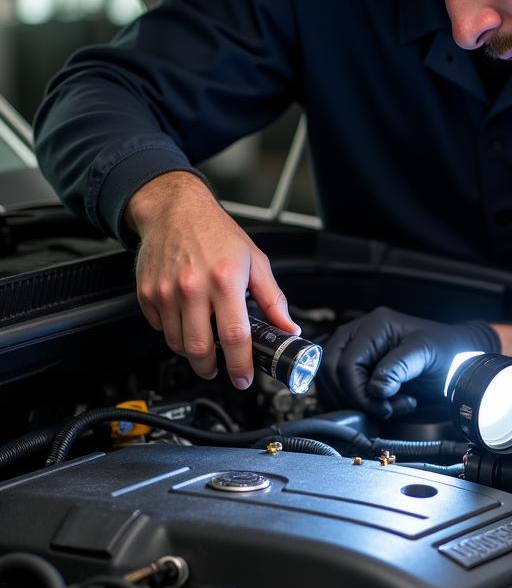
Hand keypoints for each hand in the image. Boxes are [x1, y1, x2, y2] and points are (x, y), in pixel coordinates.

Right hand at [127, 171, 298, 388]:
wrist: (175, 210)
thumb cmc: (216, 233)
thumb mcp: (255, 261)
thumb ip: (273, 300)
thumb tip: (288, 328)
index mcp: (225, 280)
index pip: (234, 336)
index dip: (241, 364)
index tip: (244, 377)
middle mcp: (193, 288)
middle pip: (199, 348)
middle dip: (211, 368)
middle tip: (219, 369)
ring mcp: (165, 292)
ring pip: (176, 343)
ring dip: (191, 352)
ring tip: (204, 344)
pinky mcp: (147, 294)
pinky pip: (159, 328)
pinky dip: (173, 332)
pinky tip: (186, 320)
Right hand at [318, 307, 499, 417]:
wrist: (460, 362)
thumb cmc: (448, 352)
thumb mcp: (427, 353)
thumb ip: (400, 367)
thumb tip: (375, 387)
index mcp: (375, 325)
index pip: (346, 363)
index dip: (359, 391)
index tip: (384, 405)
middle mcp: (361, 334)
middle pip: (330, 371)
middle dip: (353, 396)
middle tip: (383, 407)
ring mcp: (358, 350)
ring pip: (330, 381)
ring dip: (355, 400)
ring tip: (387, 405)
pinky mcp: (361, 368)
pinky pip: (340, 388)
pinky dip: (356, 402)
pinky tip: (383, 404)